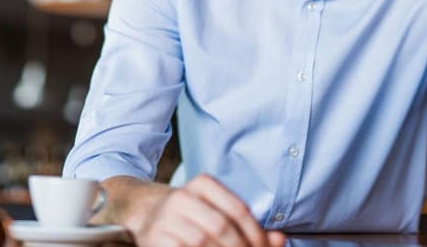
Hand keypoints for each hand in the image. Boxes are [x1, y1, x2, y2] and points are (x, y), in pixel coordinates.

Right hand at [132, 174, 284, 246]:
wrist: (147, 216)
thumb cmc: (191, 217)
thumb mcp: (219, 212)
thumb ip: (249, 226)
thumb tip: (279, 239)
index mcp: (203, 184)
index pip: (239, 210)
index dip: (256, 234)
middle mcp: (182, 197)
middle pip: (221, 227)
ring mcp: (166, 218)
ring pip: (202, 241)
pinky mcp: (155, 238)